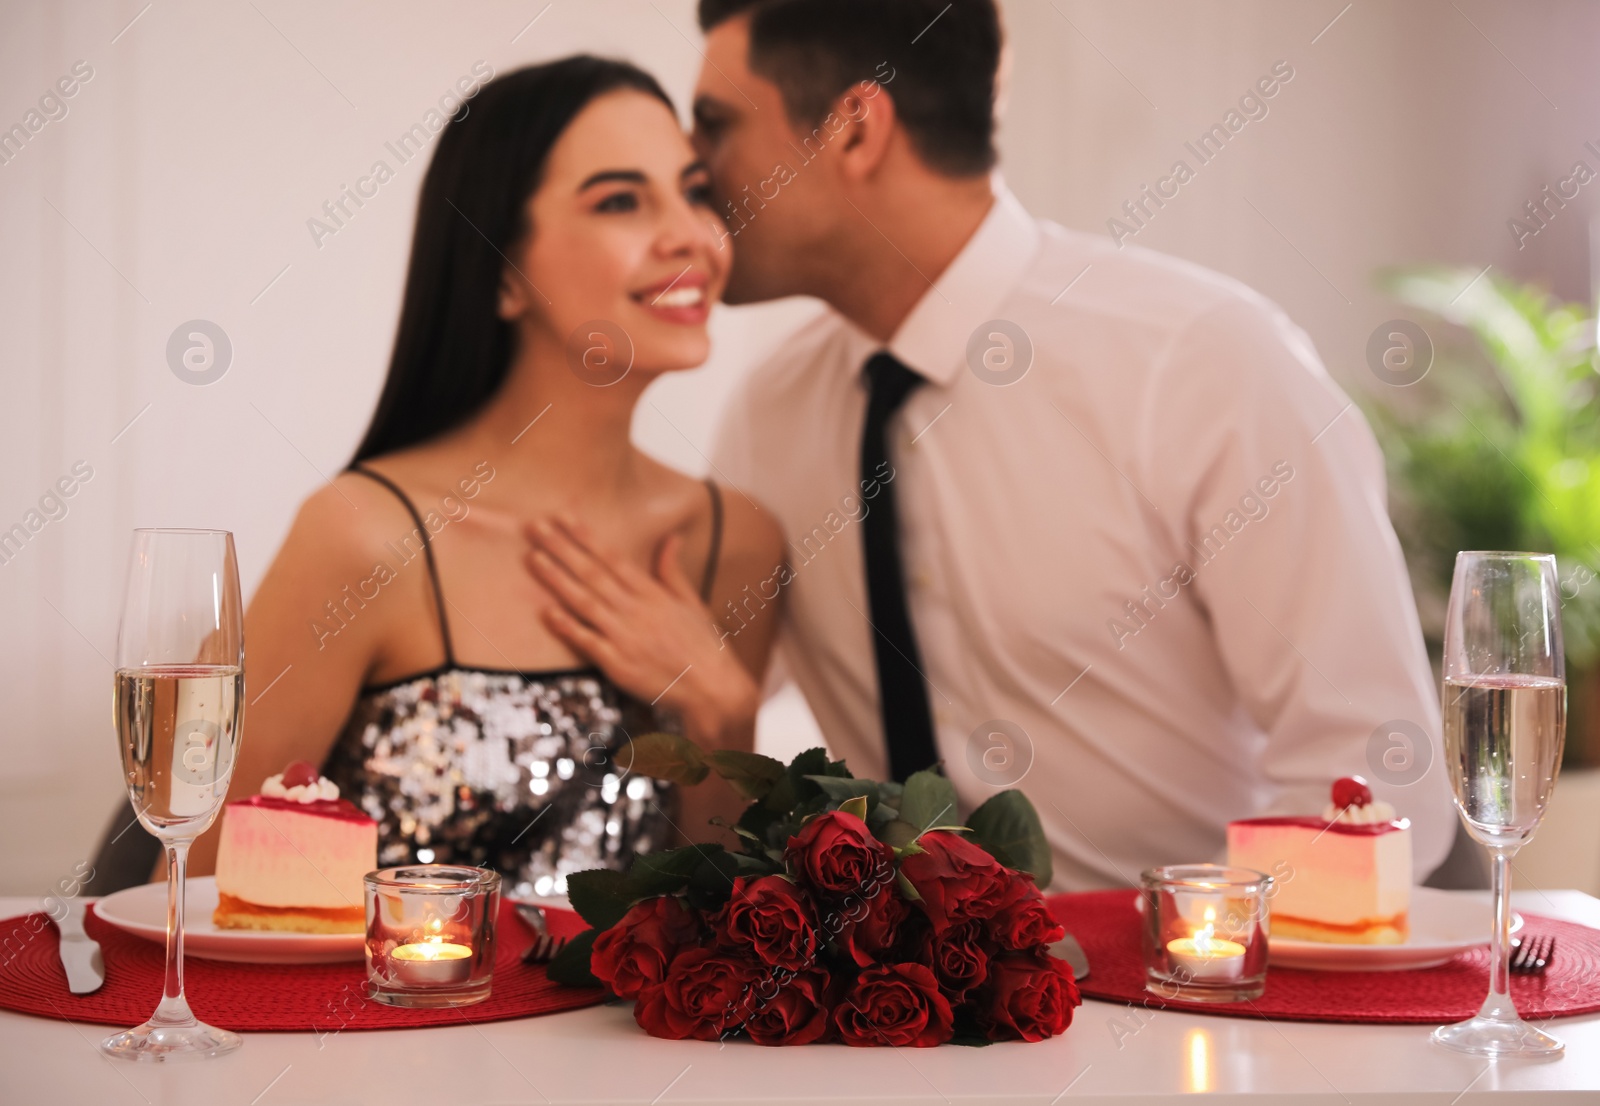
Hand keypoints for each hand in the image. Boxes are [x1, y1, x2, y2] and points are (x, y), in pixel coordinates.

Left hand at [523, 516, 756, 745]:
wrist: (712, 689)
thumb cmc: (703, 646)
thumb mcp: (693, 603)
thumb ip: (673, 571)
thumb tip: (671, 538)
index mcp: (653, 594)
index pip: (612, 558)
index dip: (586, 537)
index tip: (563, 518)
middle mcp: (636, 610)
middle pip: (592, 573)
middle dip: (562, 549)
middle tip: (536, 528)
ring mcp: (625, 637)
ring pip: (584, 602)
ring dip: (557, 579)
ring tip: (533, 558)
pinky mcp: (617, 664)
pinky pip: (587, 641)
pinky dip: (567, 627)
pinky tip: (546, 612)